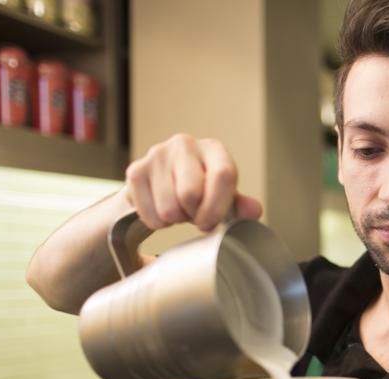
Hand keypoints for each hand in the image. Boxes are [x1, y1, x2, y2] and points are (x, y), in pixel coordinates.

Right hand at [123, 133, 261, 231]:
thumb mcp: (225, 196)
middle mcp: (184, 144)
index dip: (217, 207)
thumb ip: (240, 205)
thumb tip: (253, 211)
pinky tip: (163, 208)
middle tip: (194, 215)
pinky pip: (149, 213)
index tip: (210, 223)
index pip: (222, 176)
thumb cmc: (202, 189)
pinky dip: (157, 221)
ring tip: (180, 209)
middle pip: (190, 194)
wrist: (164, 181)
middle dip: (193, 215)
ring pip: (168, 208)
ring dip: (176, 219)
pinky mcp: (135, 170)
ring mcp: (157, 155)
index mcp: (213, 149)